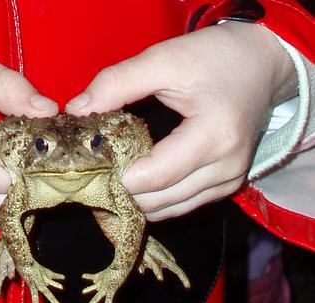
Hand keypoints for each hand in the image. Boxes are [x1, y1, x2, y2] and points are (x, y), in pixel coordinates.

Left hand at [66, 22, 296, 220]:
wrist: (260, 64)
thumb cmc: (215, 57)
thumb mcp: (164, 59)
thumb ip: (117, 83)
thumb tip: (77, 111)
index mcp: (215, 135)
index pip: (154, 176)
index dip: (117, 177)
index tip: (89, 165)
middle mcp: (226, 167)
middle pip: (159, 200)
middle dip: (121, 192)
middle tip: (93, 174)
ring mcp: (229, 181)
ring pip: (169, 209)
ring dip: (137, 200)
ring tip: (109, 180)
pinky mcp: (226, 185)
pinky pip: (182, 204)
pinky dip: (155, 200)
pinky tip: (135, 185)